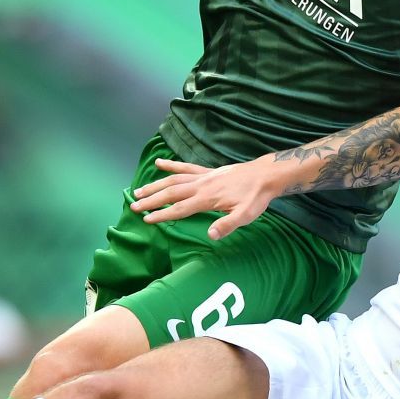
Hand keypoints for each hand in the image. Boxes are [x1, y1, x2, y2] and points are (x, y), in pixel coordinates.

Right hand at [129, 157, 281, 239]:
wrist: (266, 175)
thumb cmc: (256, 198)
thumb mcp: (246, 215)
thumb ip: (227, 225)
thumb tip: (210, 235)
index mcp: (207, 198)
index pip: (180, 208)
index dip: (162, 215)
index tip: (147, 219)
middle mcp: (201, 185)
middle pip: (171, 193)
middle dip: (151, 200)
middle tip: (134, 206)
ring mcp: (203, 176)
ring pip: (173, 180)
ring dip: (155, 185)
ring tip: (139, 190)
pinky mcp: (207, 171)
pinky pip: (185, 167)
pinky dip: (171, 165)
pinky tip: (159, 163)